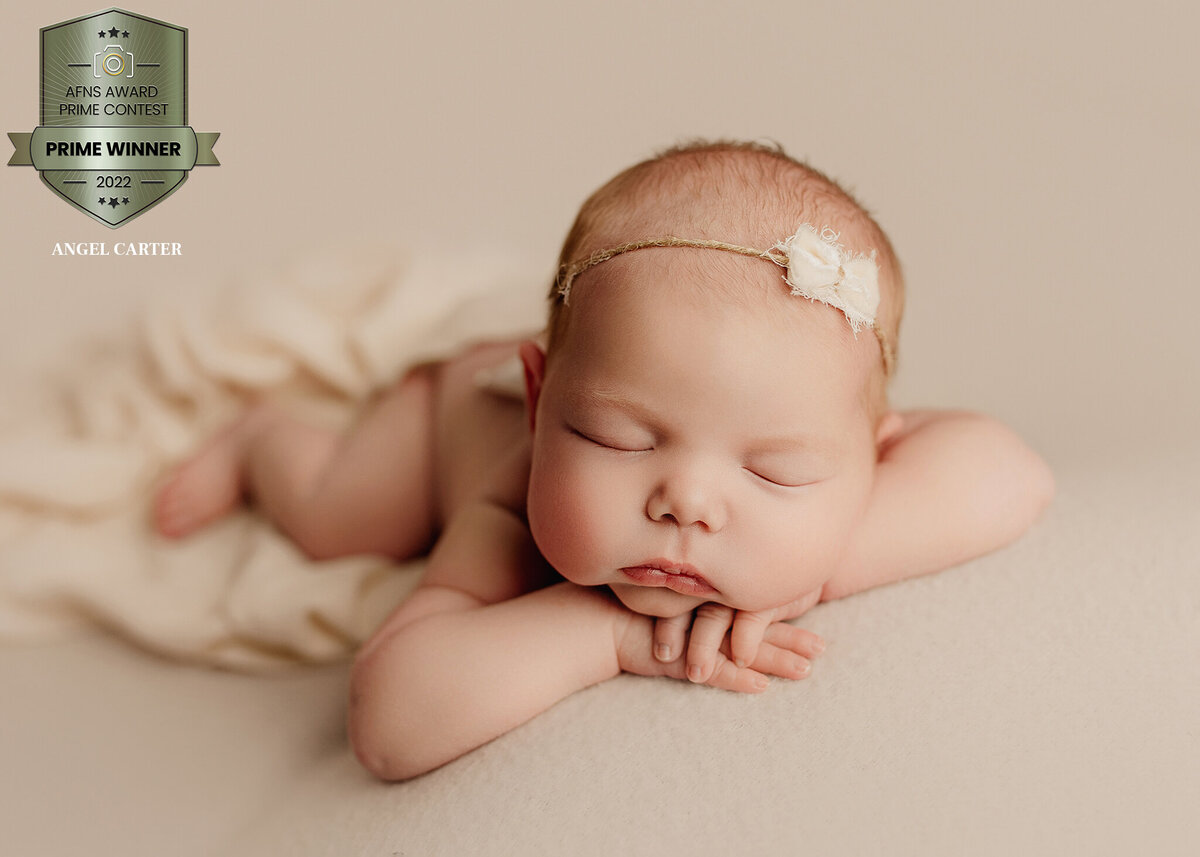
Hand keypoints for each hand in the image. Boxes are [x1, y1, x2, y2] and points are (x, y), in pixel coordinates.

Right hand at [614, 590, 824, 693]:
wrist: (590, 622)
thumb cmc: (627, 615)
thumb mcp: (667, 610)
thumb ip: (691, 608)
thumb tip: (717, 611)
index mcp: (705, 604)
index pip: (750, 611)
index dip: (781, 615)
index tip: (810, 617)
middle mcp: (703, 616)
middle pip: (754, 627)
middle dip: (791, 638)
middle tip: (823, 648)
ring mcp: (691, 636)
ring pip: (741, 648)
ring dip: (774, 658)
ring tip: (805, 669)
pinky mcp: (676, 657)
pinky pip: (711, 669)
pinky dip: (735, 677)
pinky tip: (760, 686)